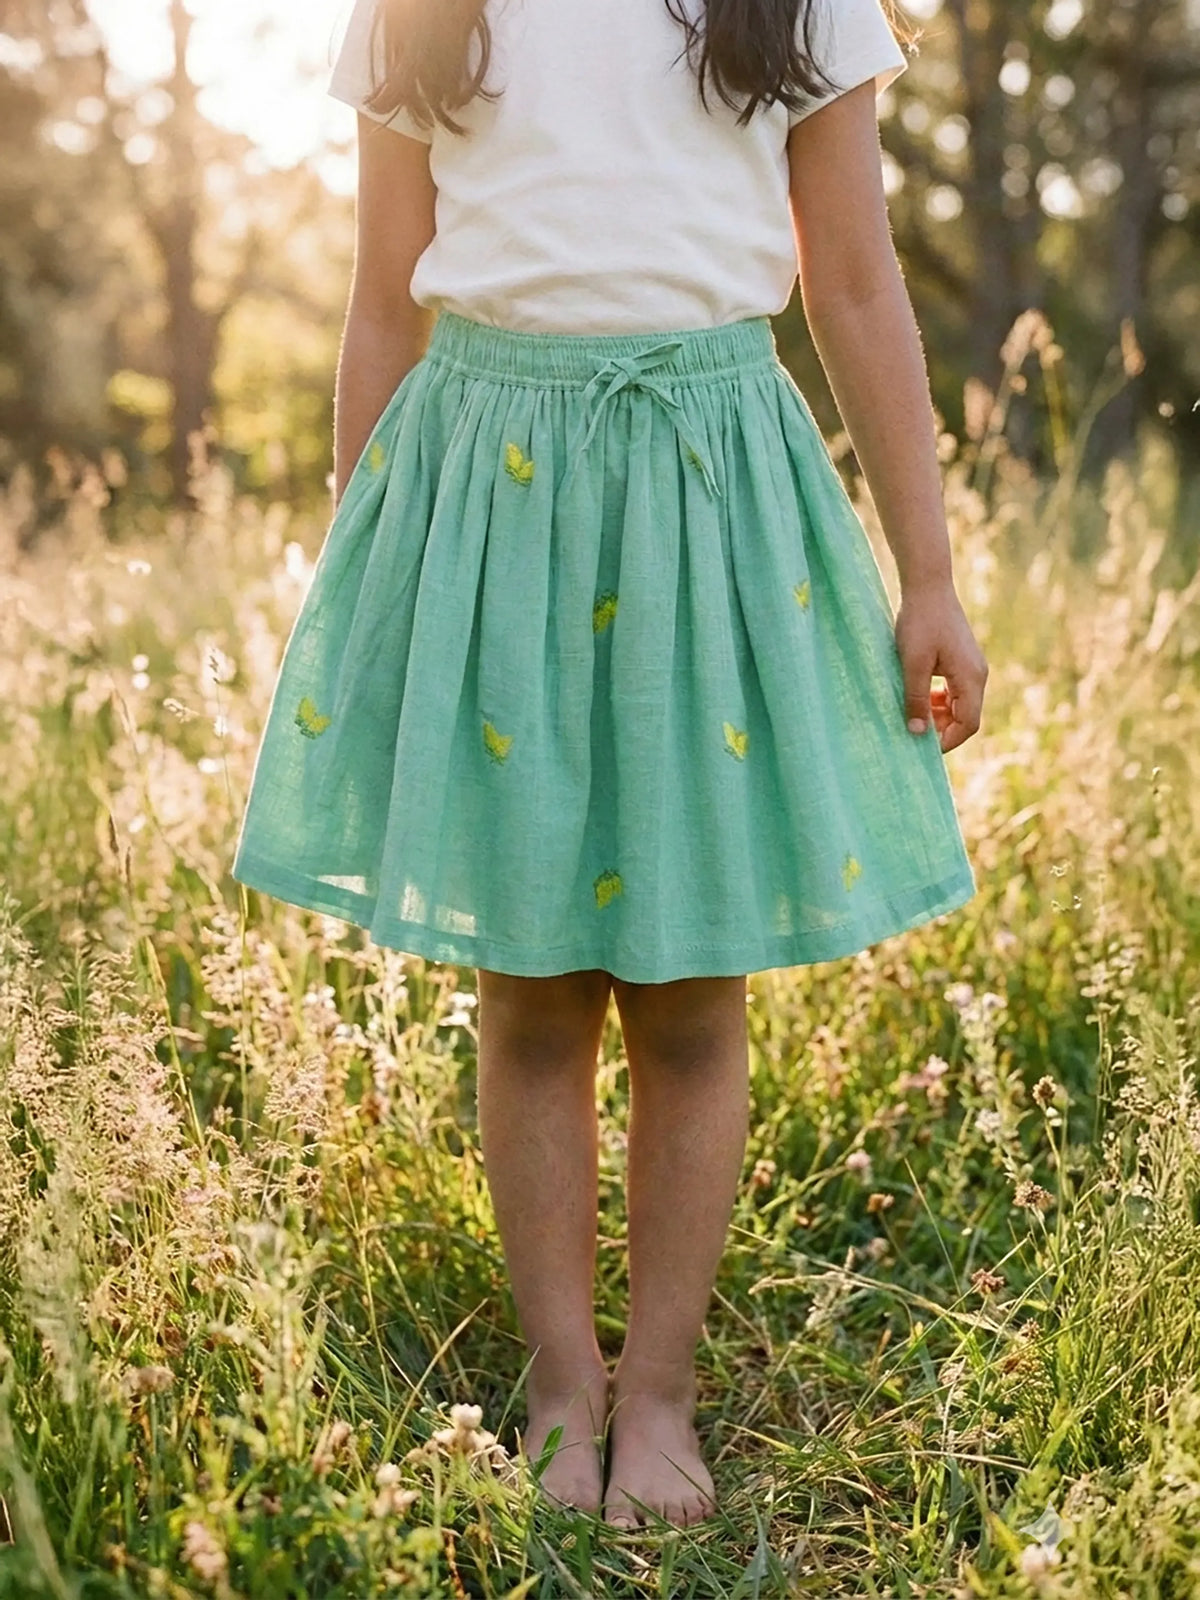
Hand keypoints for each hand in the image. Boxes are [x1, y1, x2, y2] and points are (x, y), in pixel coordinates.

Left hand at [894, 581, 987, 753]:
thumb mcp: (913, 665)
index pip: (967, 724)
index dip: (947, 741)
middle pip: (966, 717)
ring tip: (913, 716)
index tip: (922, 749)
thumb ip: (916, 699)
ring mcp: (971, 667)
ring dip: (939, 716)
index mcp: (971, 678)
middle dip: (942, 730)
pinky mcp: (961, 660)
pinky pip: (954, 691)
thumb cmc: (920, 623)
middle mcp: (977, 675)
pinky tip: (919, 698)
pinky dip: (939, 700)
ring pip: (959, 705)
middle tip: (914, 734)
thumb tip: (917, 733)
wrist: (928, 586)